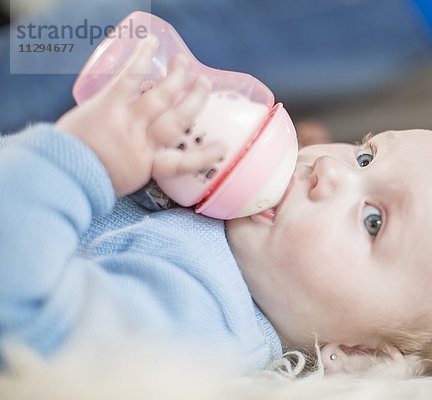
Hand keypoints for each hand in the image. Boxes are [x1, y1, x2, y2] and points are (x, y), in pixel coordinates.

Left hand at [56, 36, 225, 195]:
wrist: (59, 176)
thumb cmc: (84, 183)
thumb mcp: (117, 184)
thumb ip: (131, 169)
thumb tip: (140, 160)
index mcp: (147, 166)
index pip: (183, 162)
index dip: (204, 155)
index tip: (222, 148)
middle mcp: (143, 144)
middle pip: (176, 120)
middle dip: (194, 101)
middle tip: (204, 84)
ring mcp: (127, 124)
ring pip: (160, 99)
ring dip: (175, 79)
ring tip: (183, 62)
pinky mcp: (107, 107)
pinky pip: (129, 81)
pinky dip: (140, 60)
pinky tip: (150, 43)